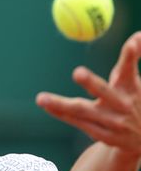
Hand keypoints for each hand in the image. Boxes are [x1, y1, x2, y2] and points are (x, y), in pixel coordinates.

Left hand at [36, 32, 140, 154]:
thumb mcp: (134, 81)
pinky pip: (77, 121)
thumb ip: (131, 58)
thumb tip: (138, 35)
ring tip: (40, 98)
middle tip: (78, 72)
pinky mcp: (102, 135)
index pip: (128, 69)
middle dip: (91, 82)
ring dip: (60, 104)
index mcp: (130, 87)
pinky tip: (47, 106)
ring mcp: (111, 122)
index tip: (131, 44)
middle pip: (104, 91)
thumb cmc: (133, 100)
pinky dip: (61, 113)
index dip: (129, 57)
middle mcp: (121, 104)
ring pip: (82, 110)